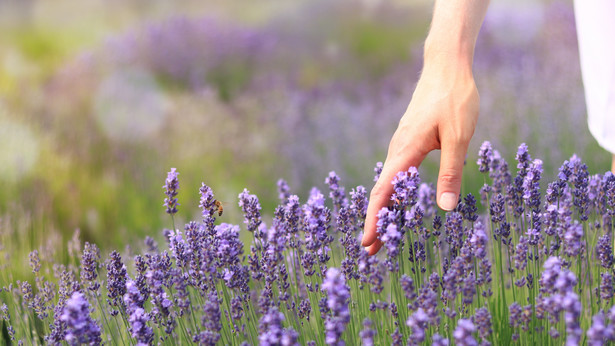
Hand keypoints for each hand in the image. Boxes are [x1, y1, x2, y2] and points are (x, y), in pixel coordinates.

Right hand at [361, 63, 479, 254]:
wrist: (446, 67)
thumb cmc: (454, 99)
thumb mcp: (459, 137)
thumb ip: (451, 172)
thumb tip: (445, 208)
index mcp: (405, 151)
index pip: (383, 193)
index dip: (374, 219)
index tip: (367, 242)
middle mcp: (397, 150)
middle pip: (380, 192)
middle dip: (374, 221)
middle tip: (371, 250)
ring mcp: (401, 145)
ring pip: (387, 183)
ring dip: (383, 209)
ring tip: (383, 233)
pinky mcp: (408, 141)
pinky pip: (395, 173)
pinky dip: (392, 194)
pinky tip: (399, 202)